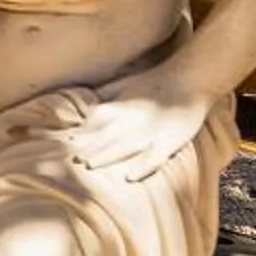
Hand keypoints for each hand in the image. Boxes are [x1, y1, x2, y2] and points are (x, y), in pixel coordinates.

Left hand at [64, 75, 213, 177]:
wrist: (190, 78)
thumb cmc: (152, 83)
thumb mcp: (123, 85)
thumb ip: (103, 97)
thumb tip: (79, 109)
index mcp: (120, 106)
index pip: (95, 119)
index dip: (81, 131)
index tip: (65, 142)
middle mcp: (132, 119)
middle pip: (106, 135)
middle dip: (88, 147)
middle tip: (69, 159)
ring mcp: (151, 131)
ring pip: (125, 146)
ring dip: (107, 156)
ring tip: (90, 165)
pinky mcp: (170, 141)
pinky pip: (155, 157)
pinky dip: (143, 167)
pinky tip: (130, 177)